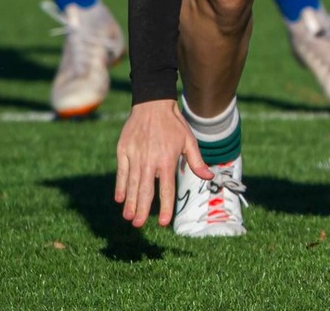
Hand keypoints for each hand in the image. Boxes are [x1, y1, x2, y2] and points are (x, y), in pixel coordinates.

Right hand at [114, 99, 210, 228]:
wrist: (152, 104)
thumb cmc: (174, 124)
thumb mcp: (189, 140)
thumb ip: (196, 161)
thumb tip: (209, 176)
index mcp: (167, 159)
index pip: (166, 188)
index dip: (166, 206)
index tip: (164, 222)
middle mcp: (150, 160)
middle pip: (146, 190)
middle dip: (142, 209)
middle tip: (138, 224)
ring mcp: (134, 156)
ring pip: (132, 184)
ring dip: (130, 202)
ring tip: (129, 217)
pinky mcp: (123, 151)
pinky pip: (121, 173)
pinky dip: (120, 186)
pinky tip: (120, 199)